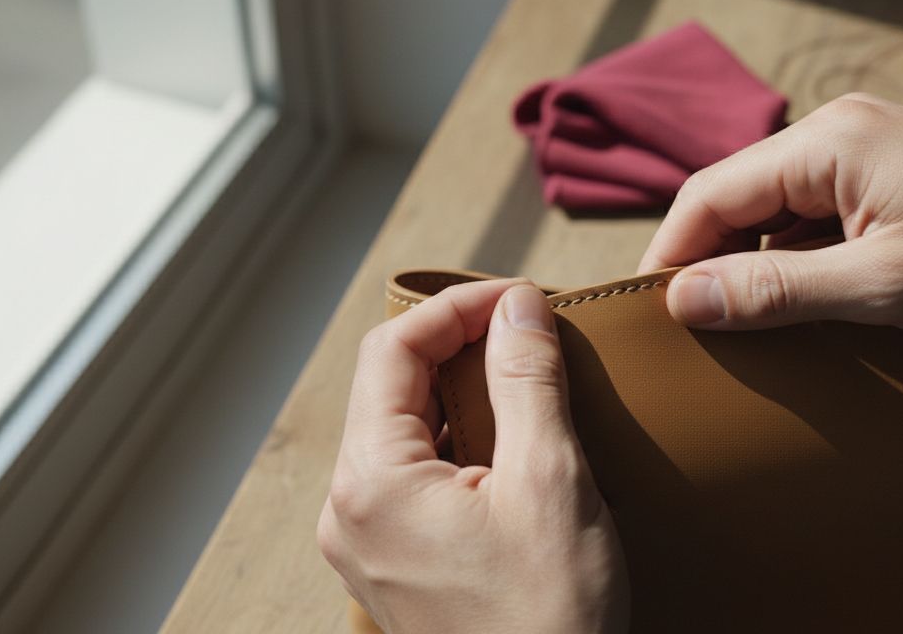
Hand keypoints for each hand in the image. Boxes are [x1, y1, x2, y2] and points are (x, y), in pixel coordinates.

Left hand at [318, 280, 628, 632]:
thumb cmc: (551, 620)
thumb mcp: (551, 483)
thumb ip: (527, 382)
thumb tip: (516, 309)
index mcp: (371, 485)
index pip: (390, 351)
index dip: (454, 308)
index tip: (517, 300)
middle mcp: (351, 513)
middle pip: (391, 389)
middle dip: (460, 349)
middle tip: (528, 335)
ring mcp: (369, 545)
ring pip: (405, 433)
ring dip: (464, 396)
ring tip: (530, 384)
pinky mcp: (397, 566)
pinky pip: (416, 478)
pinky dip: (462, 443)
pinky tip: (515, 445)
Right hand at [639, 93, 902, 334]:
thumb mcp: (886, 286)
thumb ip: (779, 291)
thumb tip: (685, 299)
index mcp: (827, 142)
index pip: (709, 195)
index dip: (670, 256)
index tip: (646, 317)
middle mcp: (838, 130)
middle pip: (738, 196)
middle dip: (711, 261)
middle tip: (694, 332)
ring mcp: (867, 147)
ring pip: (777, 206)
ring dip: (757, 261)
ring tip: (746, 326)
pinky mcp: (892, 170)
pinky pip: (818, 210)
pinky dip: (800, 255)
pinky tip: (807, 302)